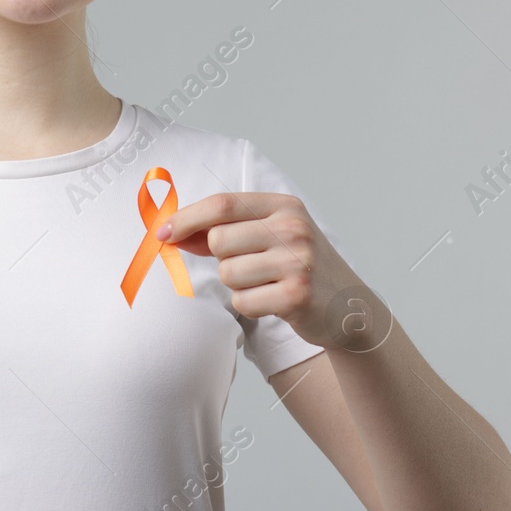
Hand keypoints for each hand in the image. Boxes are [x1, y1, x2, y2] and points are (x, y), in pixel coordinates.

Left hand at [158, 191, 372, 349]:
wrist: (348, 306)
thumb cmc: (298, 267)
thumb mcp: (271, 237)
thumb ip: (227, 231)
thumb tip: (172, 232)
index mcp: (285, 206)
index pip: (222, 204)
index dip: (186, 218)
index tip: (162, 233)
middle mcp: (293, 228)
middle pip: (219, 240)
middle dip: (221, 259)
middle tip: (250, 268)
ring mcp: (297, 261)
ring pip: (228, 273)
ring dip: (238, 285)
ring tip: (267, 285)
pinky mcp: (297, 295)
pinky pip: (243, 301)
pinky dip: (250, 306)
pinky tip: (274, 302)